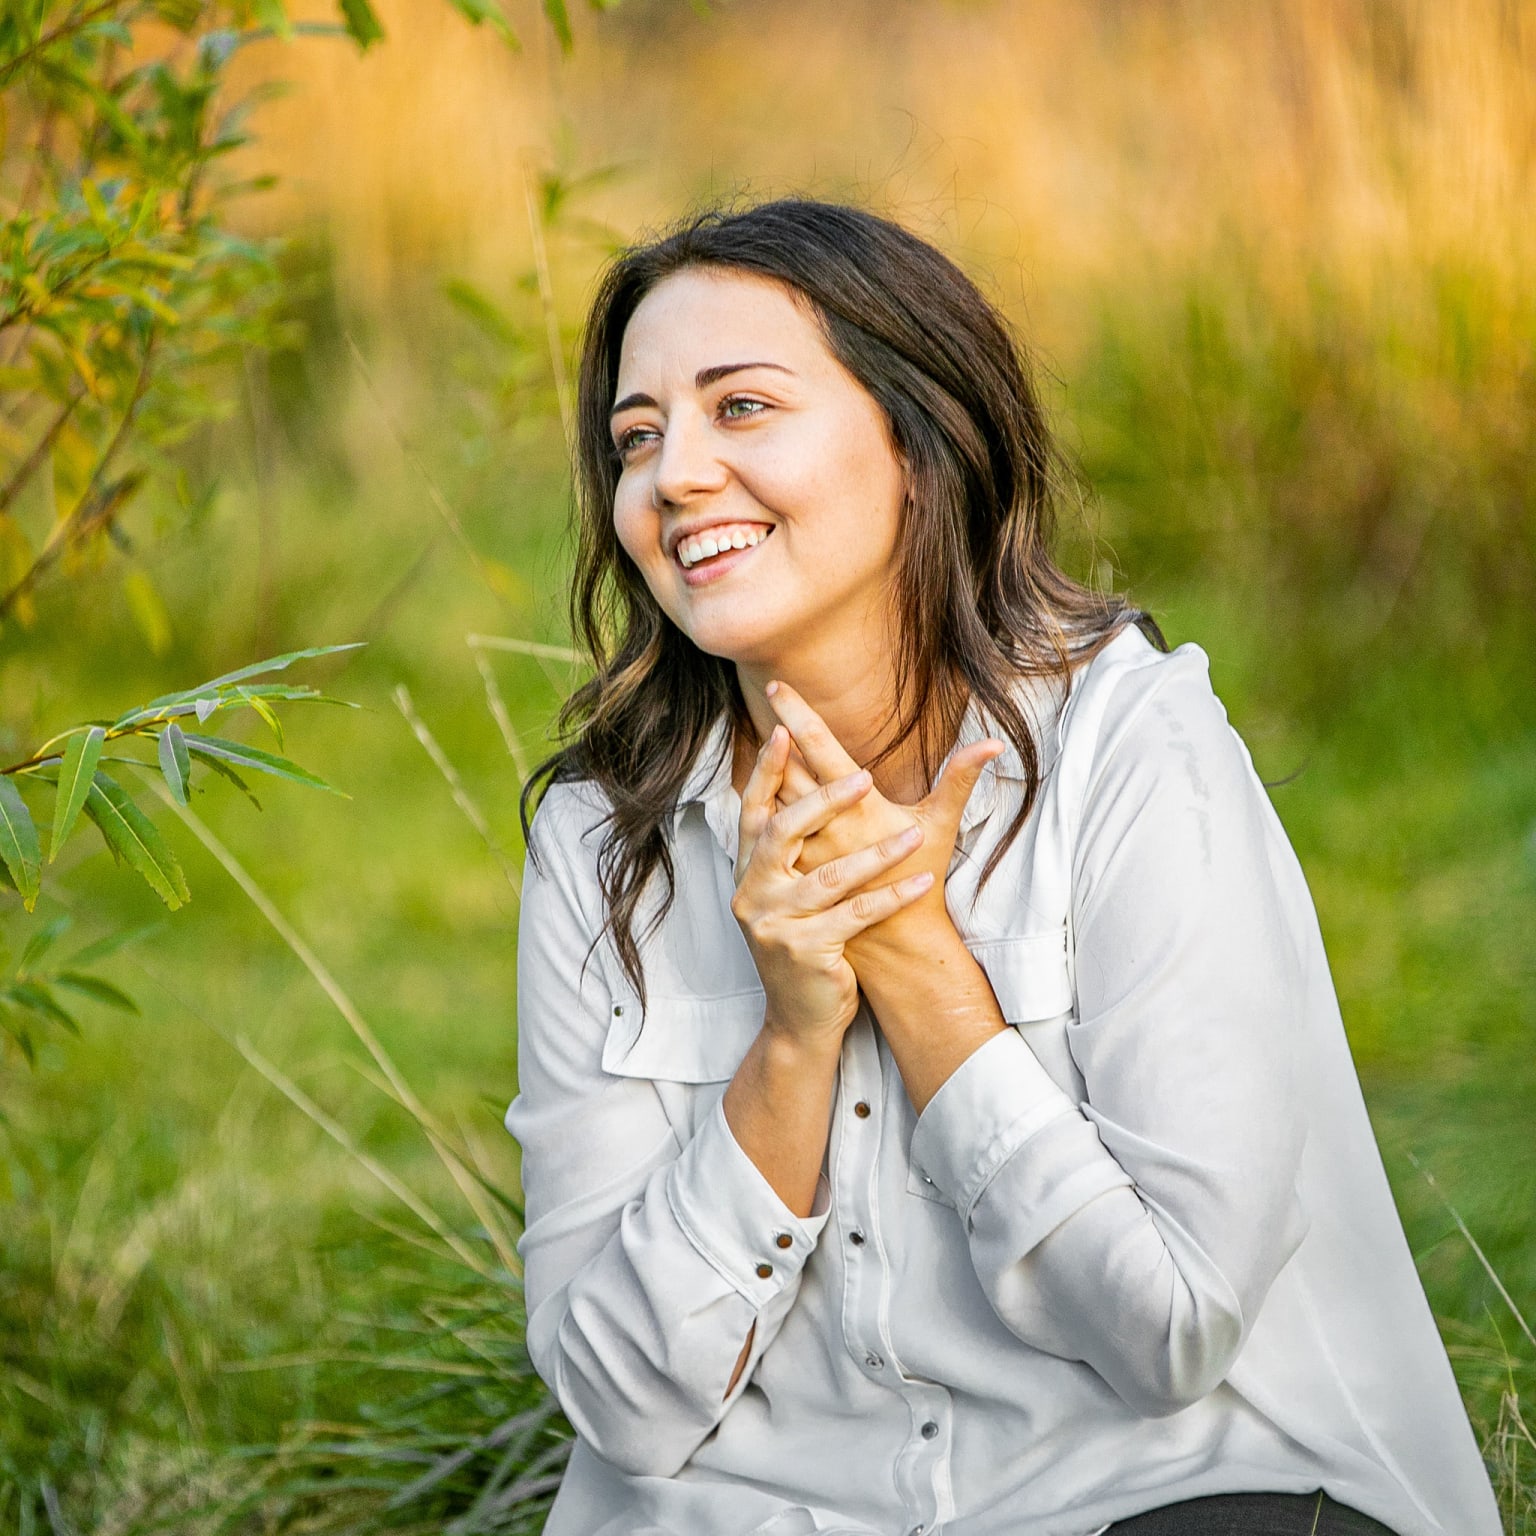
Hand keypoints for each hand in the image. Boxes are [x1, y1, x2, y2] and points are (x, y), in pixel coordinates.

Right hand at [731, 725, 936, 1055]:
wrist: (801, 1017)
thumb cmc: (807, 939)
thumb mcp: (798, 889)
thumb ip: (803, 841)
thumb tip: (824, 780)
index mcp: (751, 869)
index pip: (754, 809)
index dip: (767, 768)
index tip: (781, 726)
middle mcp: (755, 892)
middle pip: (784, 831)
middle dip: (824, 799)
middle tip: (865, 777)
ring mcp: (775, 923)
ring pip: (831, 877)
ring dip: (878, 855)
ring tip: (914, 837)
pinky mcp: (804, 951)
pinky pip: (856, 916)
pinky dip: (892, 897)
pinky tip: (922, 883)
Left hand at [763, 682, 1003, 956]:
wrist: (895, 940)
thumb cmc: (921, 874)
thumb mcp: (940, 824)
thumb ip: (961, 778)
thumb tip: (992, 744)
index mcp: (857, 806)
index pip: (818, 747)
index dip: (796, 712)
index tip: (775, 684)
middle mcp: (823, 825)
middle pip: (786, 767)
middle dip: (775, 734)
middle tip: (765, 697)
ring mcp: (803, 850)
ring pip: (771, 799)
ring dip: (766, 770)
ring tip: (764, 740)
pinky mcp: (792, 872)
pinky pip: (766, 833)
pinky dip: (763, 808)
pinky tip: (760, 788)